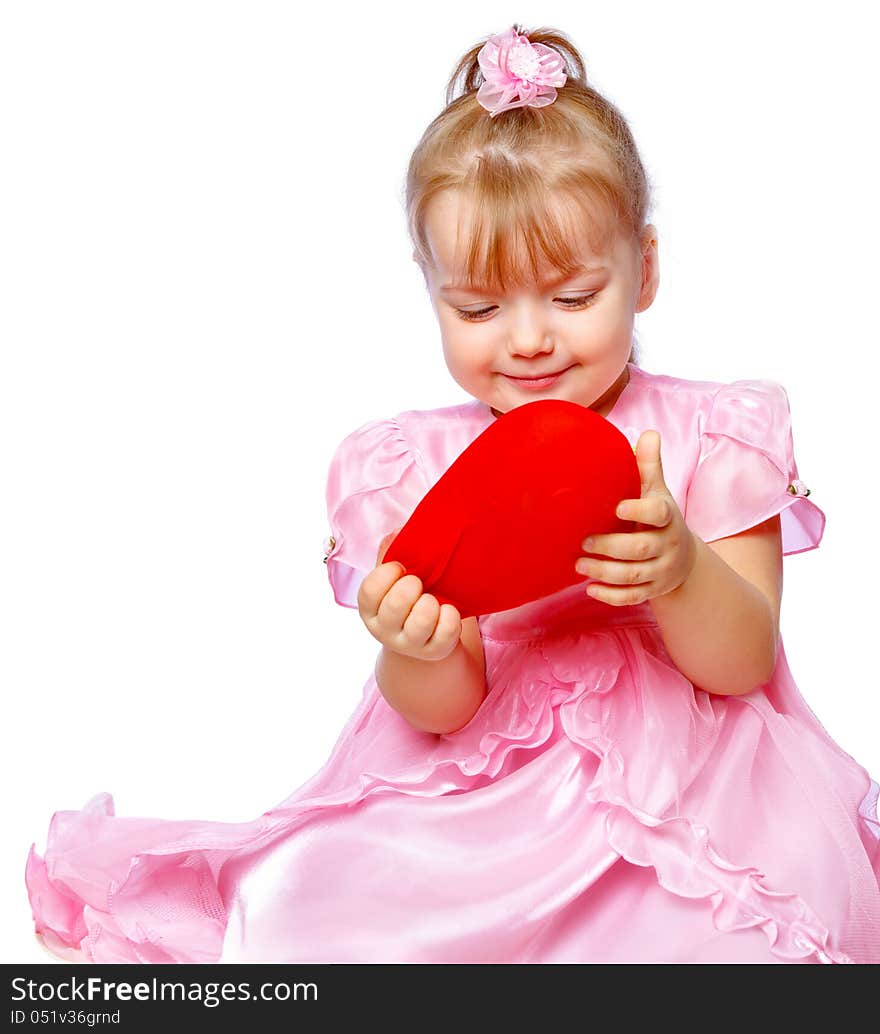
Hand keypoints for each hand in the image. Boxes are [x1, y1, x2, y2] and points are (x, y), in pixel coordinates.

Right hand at [356, 530, 463, 660]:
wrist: (426, 636)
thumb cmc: (408, 598)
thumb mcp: (395, 580)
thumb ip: (392, 554)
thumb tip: (399, 531)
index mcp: (370, 610)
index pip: (368, 592)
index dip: (386, 574)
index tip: (400, 567)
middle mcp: (385, 630)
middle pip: (394, 607)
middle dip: (410, 587)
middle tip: (418, 583)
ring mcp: (409, 644)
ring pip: (420, 623)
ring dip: (430, 604)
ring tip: (432, 600)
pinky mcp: (434, 651)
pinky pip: (446, 631)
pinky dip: (451, 616)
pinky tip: (448, 610)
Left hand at [574, 430, 696, 605]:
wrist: (684, 558)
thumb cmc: (659, 516)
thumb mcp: (657, 492)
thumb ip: (649, 466)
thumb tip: (647, 433)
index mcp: (667, 517)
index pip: (658, 513)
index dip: (639, 510)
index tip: (617, 507)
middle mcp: (667, 544)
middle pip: (640, 548)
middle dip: (610, 547)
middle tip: (583, 541)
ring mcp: (661, 570)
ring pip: (634, 575)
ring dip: (604, 572)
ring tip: (579, 565)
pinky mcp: (653, 590)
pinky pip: (633, 597)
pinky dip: (611, 596)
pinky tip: (590, 589)